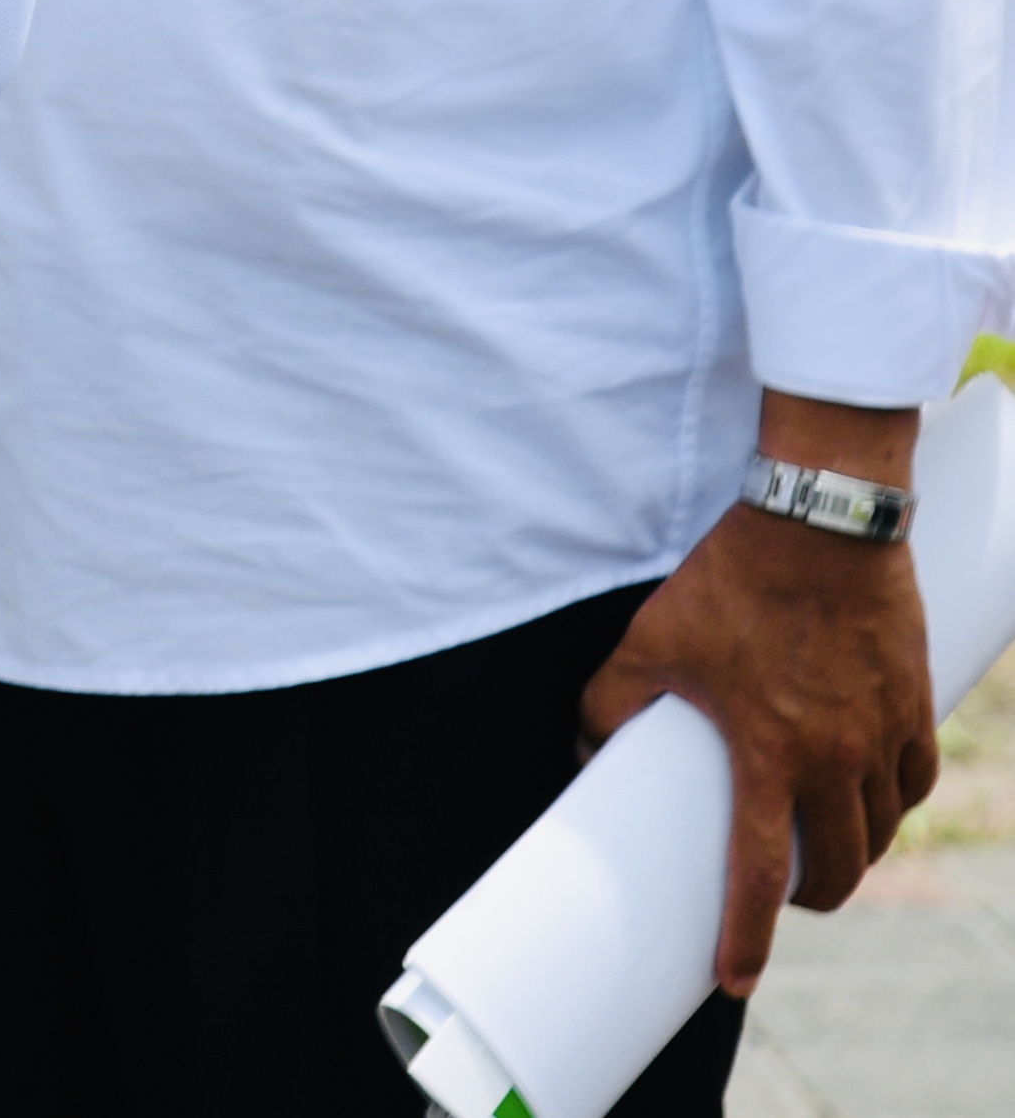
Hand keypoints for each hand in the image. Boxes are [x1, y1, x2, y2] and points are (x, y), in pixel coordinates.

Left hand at [581, 399, 938, 995]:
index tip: (736, 980)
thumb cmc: (727, 581)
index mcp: (766, 752)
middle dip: (812, 897)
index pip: (756, 871)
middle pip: (838, 865)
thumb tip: (589, 751)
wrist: (818, 522)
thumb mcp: (648, 640)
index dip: (747, 935)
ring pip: (880, 827)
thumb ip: (611, 702)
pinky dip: (893, 802)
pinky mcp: (914, 703)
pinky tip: (872, 798)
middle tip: (788, 898)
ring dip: (854, 850)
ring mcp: (883, 733)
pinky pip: (914, 780)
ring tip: (825, 850)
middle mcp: (834, 757)